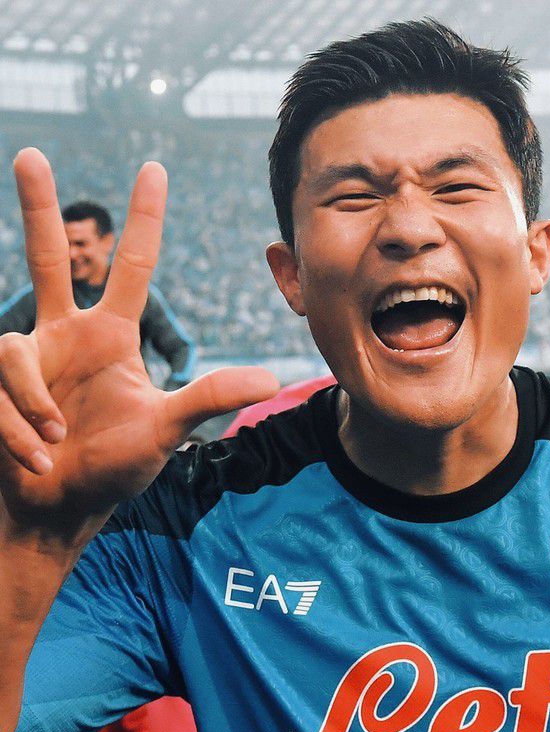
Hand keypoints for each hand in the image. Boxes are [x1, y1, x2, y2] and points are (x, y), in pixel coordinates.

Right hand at [0, 149, 278, 536]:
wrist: (59, 509)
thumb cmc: (112, 468)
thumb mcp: (165, 429)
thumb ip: (208, 398)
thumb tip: (271, 380)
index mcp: (112, 335)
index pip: (134, 264)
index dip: (145, 217)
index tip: (154, 168)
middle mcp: (66, 333)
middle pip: (48, 255)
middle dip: (40, 206)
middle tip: (32, 152)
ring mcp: (26, 356)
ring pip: (13, 350)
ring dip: (34, 404)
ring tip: (55, 445)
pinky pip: (0, 390)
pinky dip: (18, 429)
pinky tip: (36, 458)